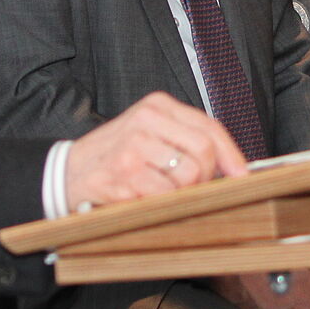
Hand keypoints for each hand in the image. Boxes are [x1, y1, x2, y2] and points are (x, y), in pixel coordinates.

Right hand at [64, 90, 247, 206]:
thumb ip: (185, 141)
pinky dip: (160, 203)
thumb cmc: (116, 155)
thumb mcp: (149, 133)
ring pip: (187, 176)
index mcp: (157, 105)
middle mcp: (147, 119)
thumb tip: (231, 166)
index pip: (209, 127)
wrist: (67, 172)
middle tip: (194, 189)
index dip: (231, 154)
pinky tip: (143, 196)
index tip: (242, 175)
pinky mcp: (124, 173)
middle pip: (204, 152)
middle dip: (206, 177)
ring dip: (181, 193)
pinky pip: (164, 195)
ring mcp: (134, 146)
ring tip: (159, 190)